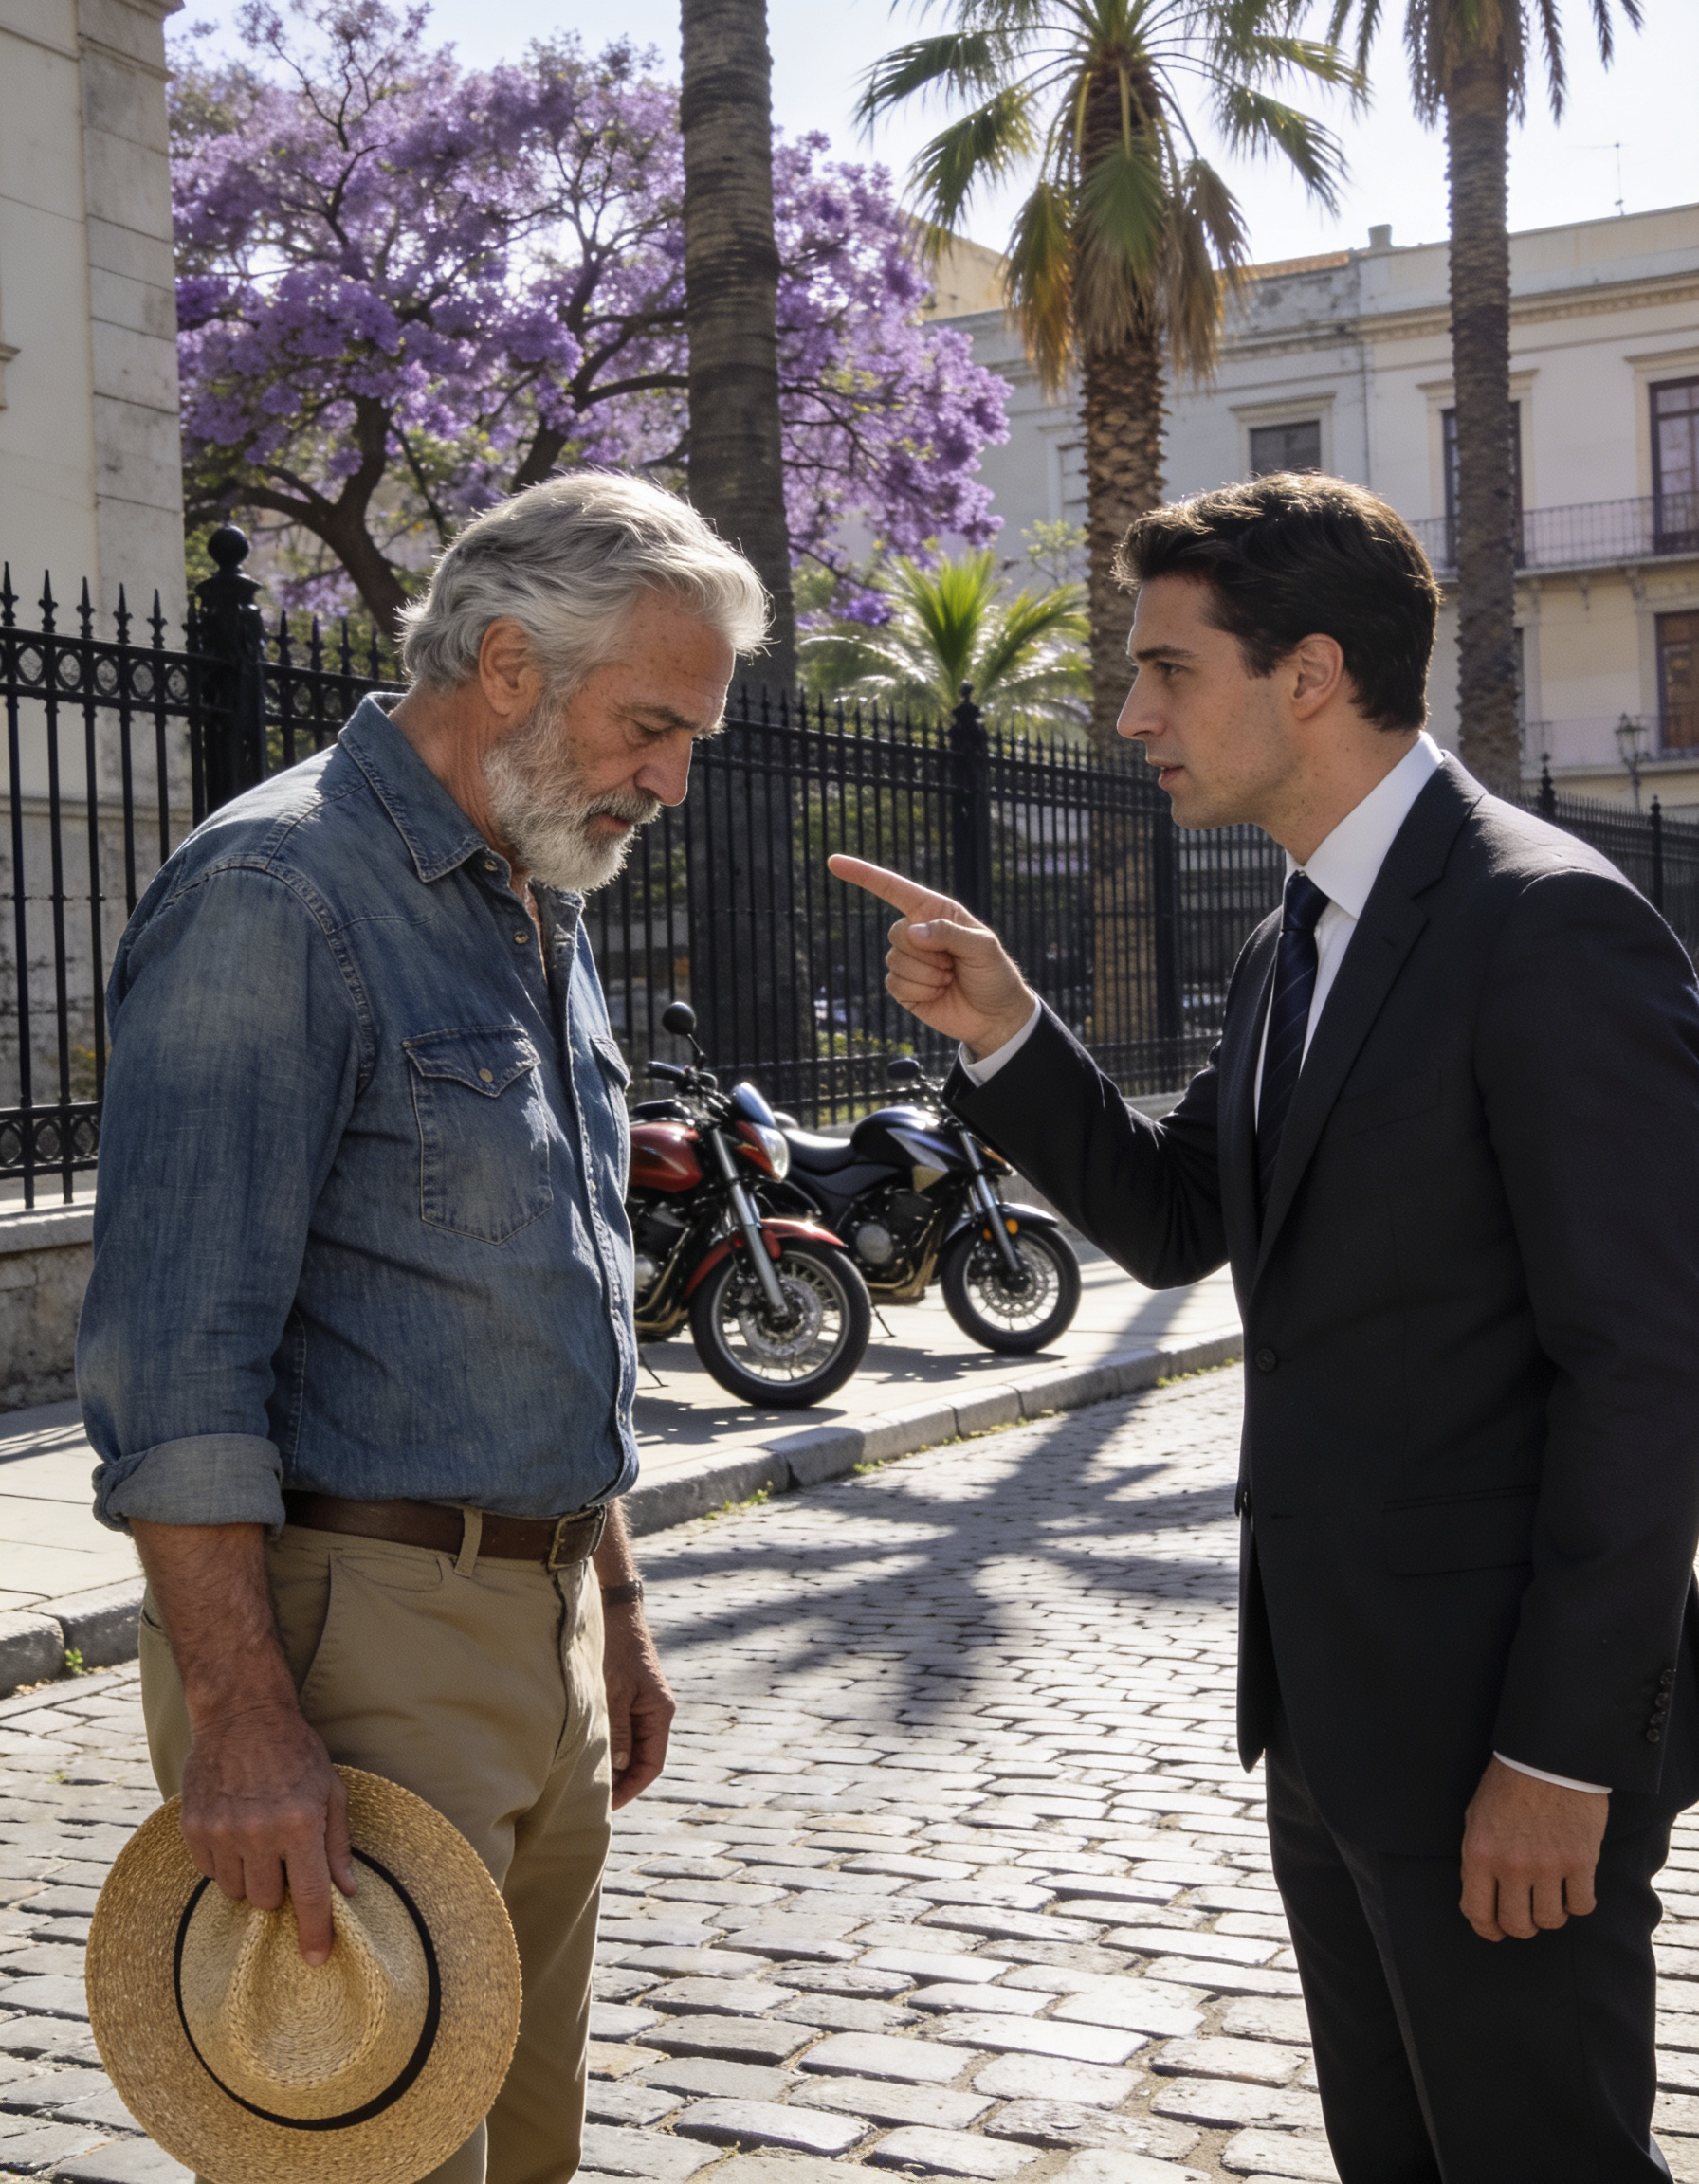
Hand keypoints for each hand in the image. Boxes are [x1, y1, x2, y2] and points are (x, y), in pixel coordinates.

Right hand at [179, 1698, 355, 1964]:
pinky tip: (234, 1830)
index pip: (309, 1896)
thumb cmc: (295, 1751)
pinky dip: (225, 1862)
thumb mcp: (330, 1790)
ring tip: (258, 1839)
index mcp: (300, 1824)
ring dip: (251, 1877)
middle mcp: (259, 1834)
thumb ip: (337, 1844)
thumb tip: (348, 1890)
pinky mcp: (194, 1830)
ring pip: (237, 1891)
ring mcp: (221, 1833)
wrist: (241, 1715)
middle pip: (267, 1901)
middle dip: (278, 1888)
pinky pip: (210, 1872)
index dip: (314, 1933)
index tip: (316, 1959)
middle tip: (283, 1858)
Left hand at [602, 1605, 673, 1808]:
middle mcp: (655, 1712)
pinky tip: (589, 1751)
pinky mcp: (629, 1696)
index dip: (631, 1789)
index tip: (609, 1807)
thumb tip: (617, 1767)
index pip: (651, 1765)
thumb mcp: (614, 1692)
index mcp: (659, 1713)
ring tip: (588, 1781)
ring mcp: (642, 1704)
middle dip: (621, 1781)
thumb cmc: (615, 1649)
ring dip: (613, 1764)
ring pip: (630, 1746)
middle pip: (641, 1759)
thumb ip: (617, 1730)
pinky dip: (609, 1745)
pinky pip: (622, 1730)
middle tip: (593, 1800)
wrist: (615, 1611)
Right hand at [827, 855, 1035, 1057]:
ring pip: (896, 961)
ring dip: (928, 976)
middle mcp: (918, 933)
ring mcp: (909, 961)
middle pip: (897, 933)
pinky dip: (920, 992)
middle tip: (954, 964)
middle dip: (927, 953)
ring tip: (949, 979)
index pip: (893, 889)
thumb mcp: (983, 946)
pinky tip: (938, 993)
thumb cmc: (994, 974)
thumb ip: (949, 933)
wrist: (995, 1016)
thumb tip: (911, 932)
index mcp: (935, 912)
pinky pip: (895, 984)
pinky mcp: (904, 988)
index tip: (834, 862)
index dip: (863, 874)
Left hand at [1459, 1756, 1607, 1940]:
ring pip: (1551, 1921)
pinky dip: (1578, 1903)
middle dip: (1521, 1926)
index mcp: (1480, 1854)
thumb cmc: (1507, 1785)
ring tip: (1550, 1896)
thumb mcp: (1476, 1817)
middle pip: (1517, 1925)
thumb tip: (1481, 1896)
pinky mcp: (1581, 1861)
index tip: (1495, 1931)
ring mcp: (1548, 1866)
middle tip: (1526, 1915)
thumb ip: (1477, 1859)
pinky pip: (1582, 1906)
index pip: (1478, 1913)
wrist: (1547, 1757)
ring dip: (1550, 1914)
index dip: (1487, 1929)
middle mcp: (1512, 1866)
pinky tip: (1574, 1888)